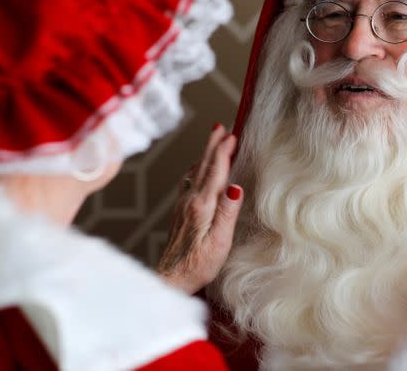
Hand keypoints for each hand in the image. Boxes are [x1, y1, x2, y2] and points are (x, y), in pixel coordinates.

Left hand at [157, 124, 242, 293]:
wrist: (171, 280)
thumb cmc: (197, 266)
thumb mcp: (219, 243)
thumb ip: (227, 213)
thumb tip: (236, 187)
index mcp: (201, 206)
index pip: (215, 172)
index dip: (223, 151)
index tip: (231, 134)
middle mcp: (190, 201)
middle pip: (202, 166)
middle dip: (212, 145)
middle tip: (219, 126)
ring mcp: (183, 206)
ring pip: (196, 172)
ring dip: (206, 154)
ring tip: (213, 141)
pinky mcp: (180, 212)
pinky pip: (191, 182)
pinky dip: (199, 169)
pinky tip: (199, 169)